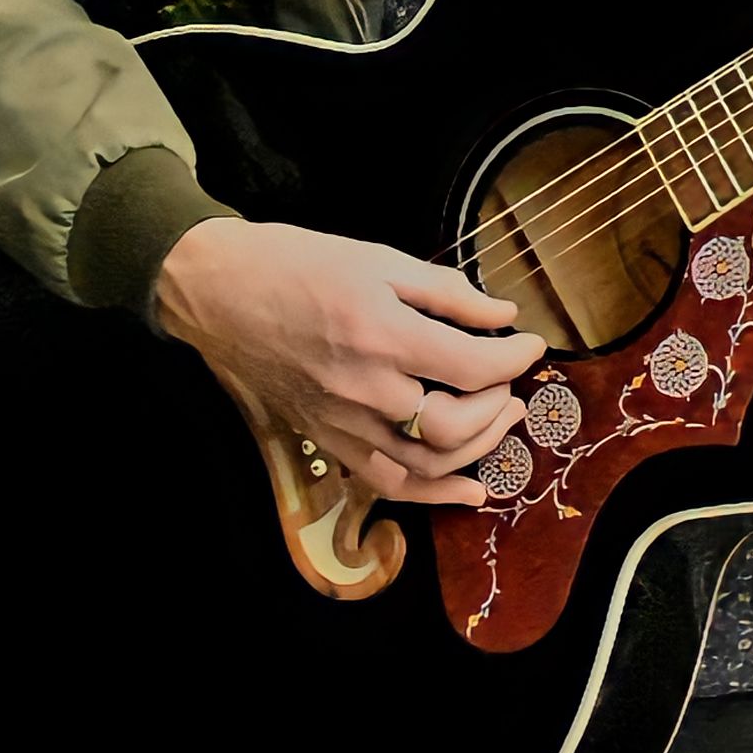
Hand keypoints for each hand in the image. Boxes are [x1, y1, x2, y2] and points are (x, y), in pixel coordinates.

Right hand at [155, 218, 543, 508]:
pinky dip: (433, 494)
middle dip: (498, 406)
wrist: (220, 293)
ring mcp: (342, 422)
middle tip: (513, 381)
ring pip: (425, 463)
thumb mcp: (379, 259)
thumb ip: (446, 293)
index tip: (532, 343)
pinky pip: (386, 482)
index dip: (513, 357)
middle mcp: (364, 388)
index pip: (470, 365)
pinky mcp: (326, 440)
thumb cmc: (298, 264)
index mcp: (381, 333)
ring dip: (477, 449)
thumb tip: (503, 313)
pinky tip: (470, 491)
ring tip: (502, 420)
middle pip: (453, 425)